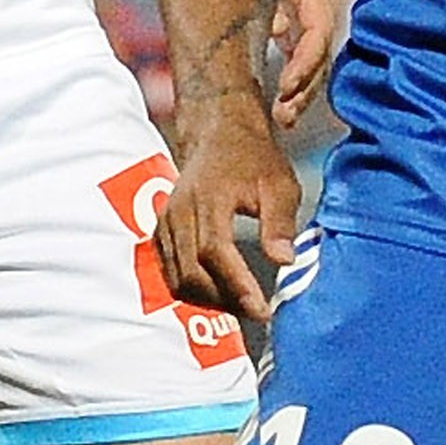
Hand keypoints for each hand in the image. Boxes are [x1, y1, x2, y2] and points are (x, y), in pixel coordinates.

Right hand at [160, 82, 301, 342]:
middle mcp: (179, 213)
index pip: (215, 252)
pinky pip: (172, 273)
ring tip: (243, 304)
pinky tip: (223, 291)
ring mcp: (166, 224)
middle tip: (258, 312)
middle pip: (192, 273)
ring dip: (210, 300)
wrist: (218, 133)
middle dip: (225, 301)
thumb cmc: (253, 158)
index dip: (237, 286)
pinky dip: (196, 290)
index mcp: (208, 199)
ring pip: (178, 279)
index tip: (262, 310)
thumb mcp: (279, 184)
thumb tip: (284, 261)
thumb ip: (280, 223)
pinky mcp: (161, 233)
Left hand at [270, 0, 345, 121]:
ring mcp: (312, 7)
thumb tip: (276, 32)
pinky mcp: (299, 16)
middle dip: (304, 88)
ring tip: (282, 118)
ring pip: (315, 57)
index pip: (319, 32)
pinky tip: (281, 102)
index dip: (305, 65)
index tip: (284, 90)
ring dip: (301, 90)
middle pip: (321, 51)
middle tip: (282, 117)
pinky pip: (304, 52)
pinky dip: (295, 77)